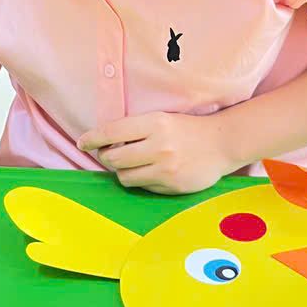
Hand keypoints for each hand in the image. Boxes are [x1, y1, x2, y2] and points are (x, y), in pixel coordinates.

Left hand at [77, 112, 236, 193]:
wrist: (222, 143)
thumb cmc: (186, 129)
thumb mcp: (161, 119)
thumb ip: (134, 130)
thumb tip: (102, 143)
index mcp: (154, 123)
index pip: (112, 132)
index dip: (93, 139)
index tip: (83, 142)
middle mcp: (159, 146)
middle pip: (114, 159)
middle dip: (106, 158)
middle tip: (108, 155)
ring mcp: (166, 168)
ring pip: (125, 177)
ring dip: (122, 171)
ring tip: (132, 164)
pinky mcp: (172, 186)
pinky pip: (144, 187)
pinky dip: (142, 181)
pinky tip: (152, 172)